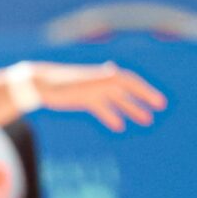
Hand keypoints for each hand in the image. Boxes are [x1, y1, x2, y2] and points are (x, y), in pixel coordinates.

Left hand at [30, 62, 165, 132]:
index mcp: (103, 76)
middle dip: (143, 100)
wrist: (37, 84)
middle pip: (128, 91)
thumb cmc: (58, 82)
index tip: (159, 102)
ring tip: (146, 120)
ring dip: (132, 109)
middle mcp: (102, 82)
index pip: (131, 82)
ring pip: (118, 101)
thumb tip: (114, 70)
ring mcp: (94, 91)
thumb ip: (97, 77)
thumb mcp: (78, 81)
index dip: (146, 92)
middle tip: (159, 110)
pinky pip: (103, 109)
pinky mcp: (85, 99)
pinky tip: (119, 126)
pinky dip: (111, 116)